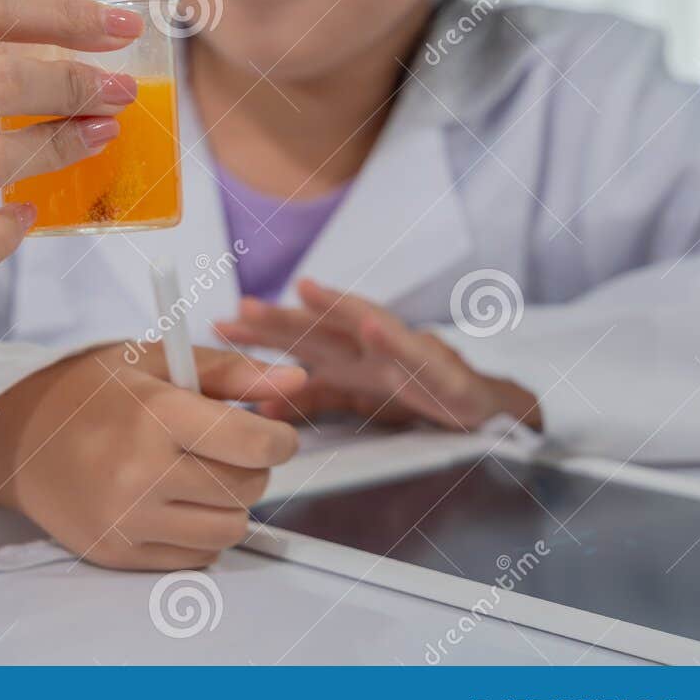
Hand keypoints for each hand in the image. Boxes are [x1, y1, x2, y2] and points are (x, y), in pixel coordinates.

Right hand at [0, 341, 303, 569]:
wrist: (17, 440)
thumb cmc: (90, 393)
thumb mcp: (156, 361)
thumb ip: (230, 371)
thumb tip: (296, 379)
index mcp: (154, 414)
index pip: (255, 444)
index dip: (279, 438)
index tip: (273, 432)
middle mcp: (140, 471)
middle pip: (247, 488)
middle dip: (252, 467)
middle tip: (225, 448)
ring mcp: (127, 519)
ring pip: (230, 529)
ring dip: (229, 504)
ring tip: (200, 475)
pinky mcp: (118, 553)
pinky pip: (196, 558)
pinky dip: (200, 533)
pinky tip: (174, 502)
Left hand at [212, 279, 539, 431]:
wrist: (480, 408)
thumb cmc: (415, 393)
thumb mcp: (356, 400)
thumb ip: (312, 400)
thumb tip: (260, 409)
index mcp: (348, 357)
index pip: (298, 341)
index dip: (259, 333)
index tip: (219, 325)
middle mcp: (371, 347)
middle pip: (322, 328)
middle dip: (283, 318)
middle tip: (244, 308)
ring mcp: (405, 353)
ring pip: (367, 326)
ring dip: (337, 307)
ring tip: (306, 290)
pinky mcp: (440, 369)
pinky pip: (416, 354)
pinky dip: (396, 339)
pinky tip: (373, 327)